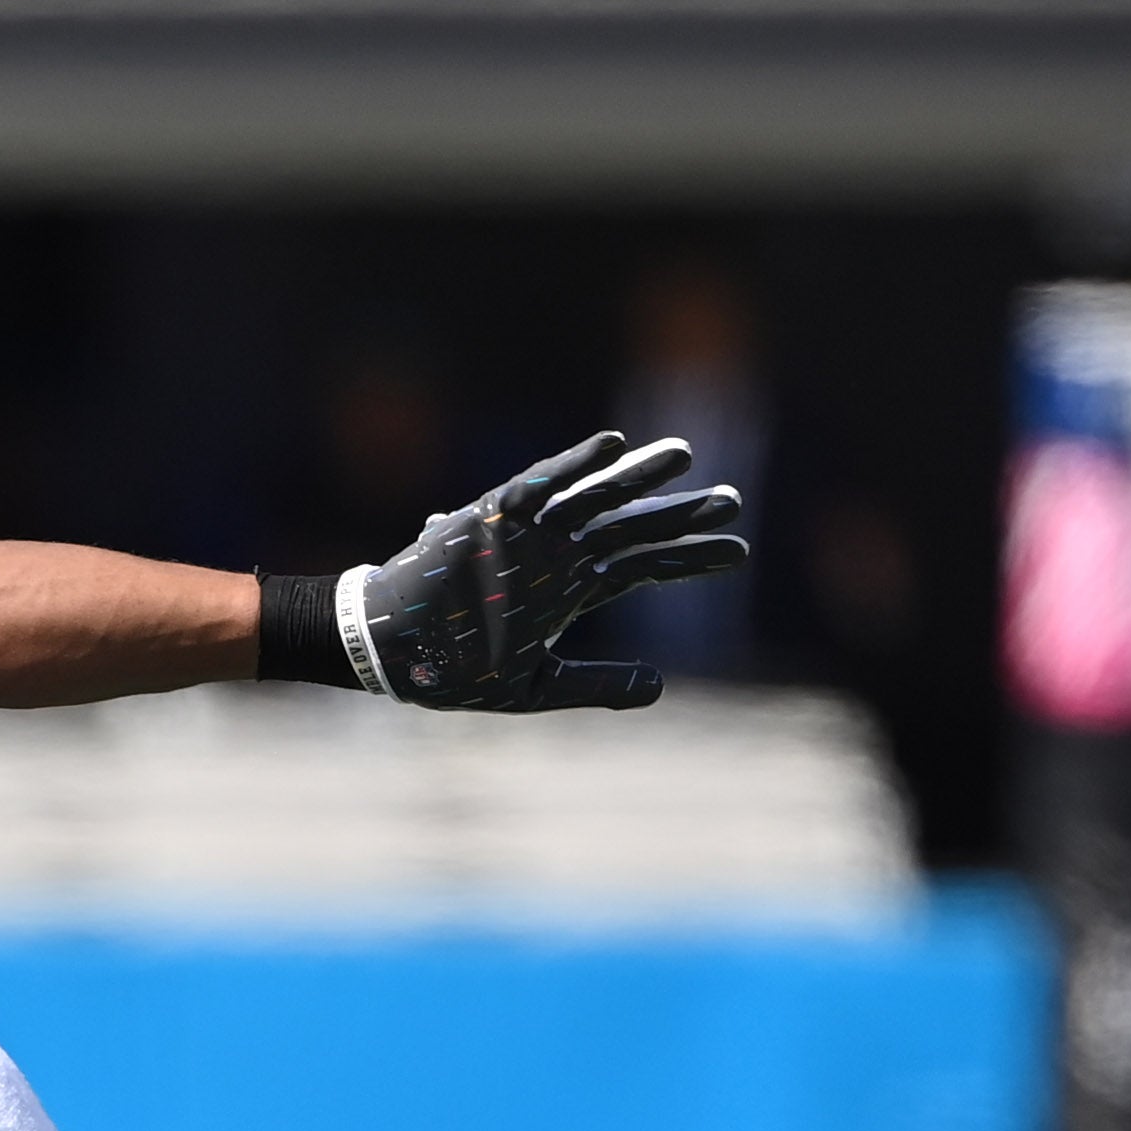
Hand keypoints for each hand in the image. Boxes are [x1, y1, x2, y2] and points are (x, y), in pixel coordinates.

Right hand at [336, 432, 748, 711]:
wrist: (391, 653)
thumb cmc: (456, 669)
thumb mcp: (536, 686)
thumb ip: (596, 684)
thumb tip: (660, 687)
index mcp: (570, 590)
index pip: (642, 566)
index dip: (689, 559)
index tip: (739, 553)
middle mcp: (557, 555)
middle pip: (631, 528)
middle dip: (681, 516)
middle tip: (734, 501)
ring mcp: (527, 534)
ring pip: (595, 499)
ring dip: (638, 477)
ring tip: (684, 455)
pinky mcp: (492, 518)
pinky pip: (539, 484)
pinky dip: (574, 464)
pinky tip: (613, 443)